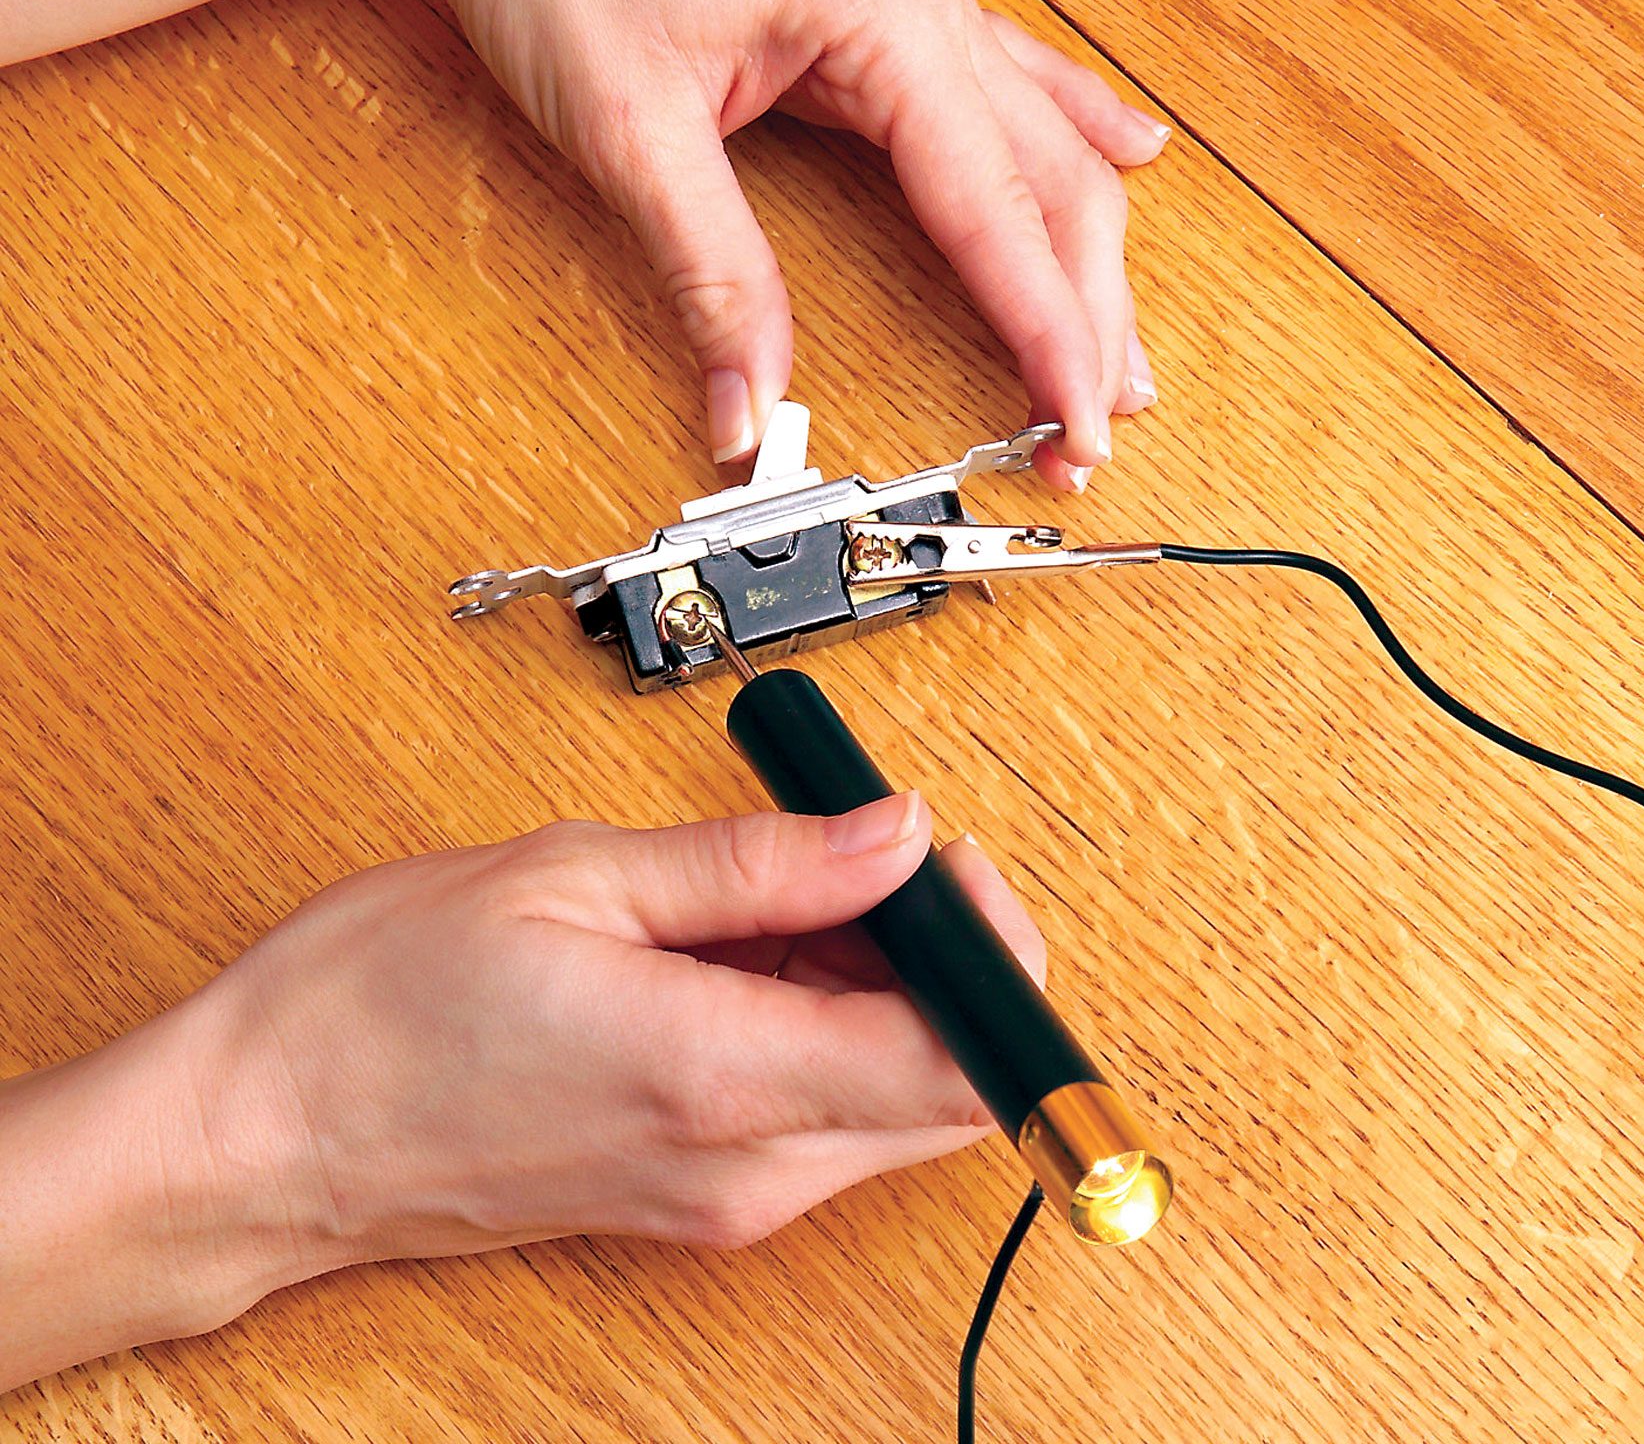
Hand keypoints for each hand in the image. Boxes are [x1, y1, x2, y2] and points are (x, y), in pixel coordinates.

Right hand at [226, 792, 1039, 1263]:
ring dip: (877, 988)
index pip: (958, 1061)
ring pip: (888, 1098)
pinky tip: (735, 953)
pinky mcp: (694, 1199)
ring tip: (768, 897)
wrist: (261, 1139)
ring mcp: (721, 1200)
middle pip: (945, 1085)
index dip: (995, 956)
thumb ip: (760, 863)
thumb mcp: (574, 876)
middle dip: (941, 959)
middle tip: (864, 856)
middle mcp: (742, 1170)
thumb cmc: (379, 1006)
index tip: (954, 866)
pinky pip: (816, 1113)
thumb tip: (891, 832)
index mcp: (718, 1080)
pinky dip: (819, 1025)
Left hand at [395, 0, 1167, 483]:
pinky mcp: (872, 6)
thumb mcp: (632, 131)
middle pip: (1054, 180)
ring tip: (1120, 343)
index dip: (1050, 335)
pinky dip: (1073, 134)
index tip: (1077, 425)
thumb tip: (749, 405)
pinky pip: (1011, 80)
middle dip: (1088, 312)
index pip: (1003, 212)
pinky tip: (1126, 150)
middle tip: (1097, 423)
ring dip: (1088, 249)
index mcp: (888, 17)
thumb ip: (711, 278)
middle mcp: (922, 0)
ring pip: (1046, 139)